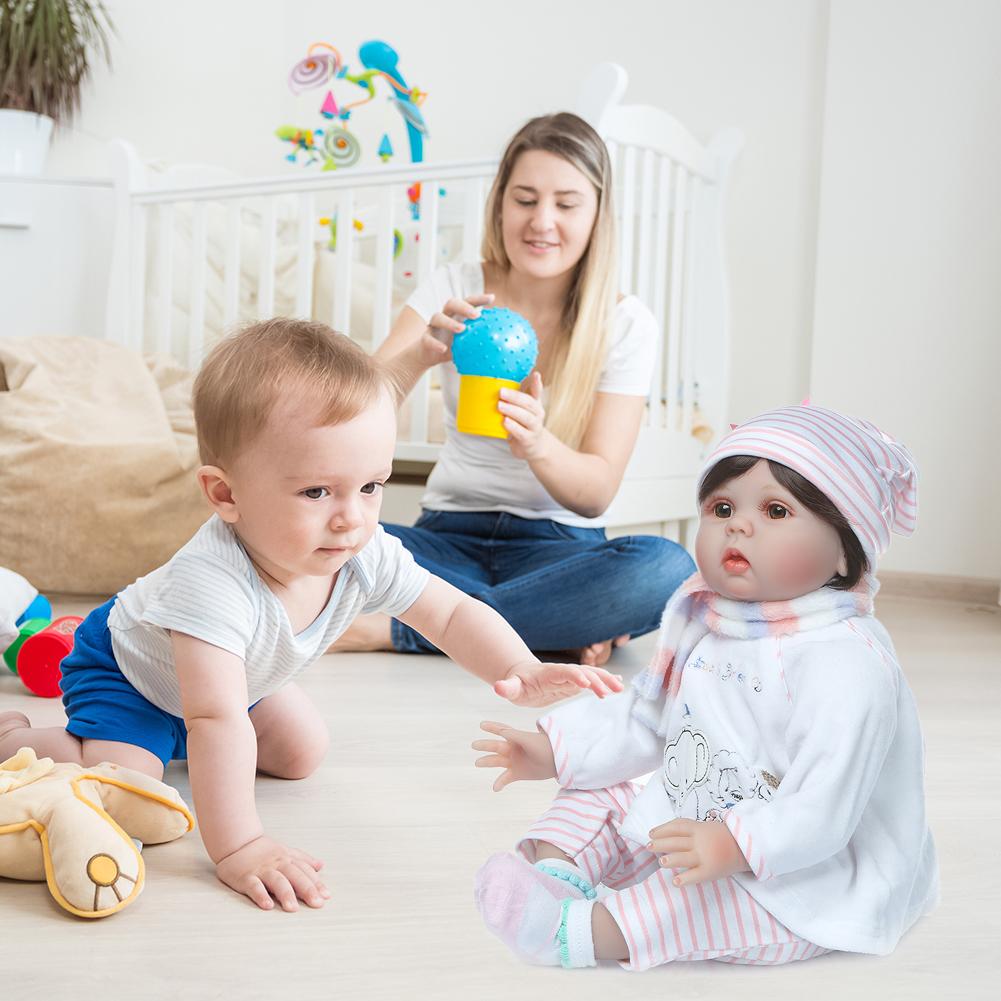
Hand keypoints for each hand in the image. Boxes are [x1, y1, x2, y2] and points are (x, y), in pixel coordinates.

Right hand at [215, 835, 329, 910]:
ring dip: (286, 894)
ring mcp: (262, 870)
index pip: (305, 871)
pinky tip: (267, 905)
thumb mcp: (286, 851)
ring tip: (293, 908)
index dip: (316, 883)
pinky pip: (254, 886)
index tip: (326, 896)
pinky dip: (261, 895)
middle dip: (307, 890)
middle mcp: (277, 864)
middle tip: (317, 904)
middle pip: (295, 876)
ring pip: (277, 881)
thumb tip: (321, 865)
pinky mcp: (246, 877)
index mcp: (288, 859)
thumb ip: (303, 859)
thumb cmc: (263, 851)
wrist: (237, 842)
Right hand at [418, 294, 494, 367]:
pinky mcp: (424, 339)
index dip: (479, 299)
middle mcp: (444, 317)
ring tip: (461, 329)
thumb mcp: (467, 344)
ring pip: (437, 317)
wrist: (427, 356)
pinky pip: (428, 339)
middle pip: (451, 303)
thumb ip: (480, 341)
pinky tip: (444, 349)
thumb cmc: (450, 347)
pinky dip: (436, 343)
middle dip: (464, 307)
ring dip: (450, 322)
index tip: (492, 298)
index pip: (468, 302)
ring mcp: (433, 327)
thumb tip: (503, 346)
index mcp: (456, 315)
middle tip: (476, 315)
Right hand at [472, 721, 556, 790]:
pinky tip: (495, 788)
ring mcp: (514, 762)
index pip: (501, 730)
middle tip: (474, 745)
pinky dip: (500, 783)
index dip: (491, 727)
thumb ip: (515, 736)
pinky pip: (505, 778)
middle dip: (485, 745)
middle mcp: (513, 749)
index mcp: (516, 738)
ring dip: (487, 762)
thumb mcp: (529, 740)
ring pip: (497, 761)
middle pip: (495, 746)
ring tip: (477, 762)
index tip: (482, 724)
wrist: (558, 761)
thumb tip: (501, 731)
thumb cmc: (544, 747)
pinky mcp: (518, 774)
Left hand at [494, 659, 623, 707]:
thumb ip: (506, 688)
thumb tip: (497, 687)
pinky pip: (593, 681)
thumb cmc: (517, 684)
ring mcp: (571, 677)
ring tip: (620, 688)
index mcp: (549, 673)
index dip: (575, 676)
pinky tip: (619, 684)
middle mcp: (563, 672)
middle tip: (610, 691)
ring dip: (606, 680)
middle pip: (583, 673)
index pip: (564, 672)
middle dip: (597, 680)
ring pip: (592, 675)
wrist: (523, 677)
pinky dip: (605, 681)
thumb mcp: (511, 688)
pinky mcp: (575, 683)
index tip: (586, 684)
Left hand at [499, 371, 551, 460]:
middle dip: (515, 397)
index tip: (535, 374)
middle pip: (529, 403)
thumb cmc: (523, 424)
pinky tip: (504, 421)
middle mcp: (537, 414)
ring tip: (500, 405)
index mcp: (535, 404)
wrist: (533, 447)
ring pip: (526, 418)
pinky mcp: (528, 440)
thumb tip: (498, 383)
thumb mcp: (521, 409)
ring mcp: (534, 427)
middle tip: (501, 392)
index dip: (536, 383)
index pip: (537, 392)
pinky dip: (513, 427)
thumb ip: (515, 397)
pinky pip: (521, 432)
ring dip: (512, 410)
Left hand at [647, 818, 749, 887]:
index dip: (662, 829)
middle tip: (648, 846)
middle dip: (660, 843)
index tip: (651, 833)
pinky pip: (695, 875)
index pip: (676, 826)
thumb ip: (690, 830)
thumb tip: (667, 835)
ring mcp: (705, 856)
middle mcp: (700, 841)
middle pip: (675, 841)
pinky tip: (675, 881)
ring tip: (661, 862)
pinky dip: (684, 878)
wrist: (746, 848)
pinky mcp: (710, 871)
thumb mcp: (706, 827)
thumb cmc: (722, 837)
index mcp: (698, 828)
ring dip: (669, 859)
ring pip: (682, 857)